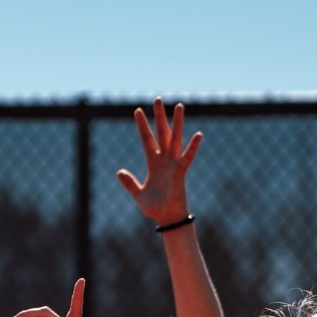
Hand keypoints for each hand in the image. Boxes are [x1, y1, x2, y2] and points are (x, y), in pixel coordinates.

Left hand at [116, 98, 200, 226]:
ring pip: (175, 139)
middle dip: (159, 117)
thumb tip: (119, 171)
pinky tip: (198, 134)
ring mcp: (173, 164)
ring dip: (177, 123)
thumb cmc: (155, 208)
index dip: (142, 126)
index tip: (137, 111)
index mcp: (153, 163)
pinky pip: (188, 157)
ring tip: (179, 106)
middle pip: (161, 133)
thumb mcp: (138, 194)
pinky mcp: (180, 172)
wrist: (166, 218)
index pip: (146, 139)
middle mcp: (164, 159)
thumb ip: (129, 183)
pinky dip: (193, 147)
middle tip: (157, 99)